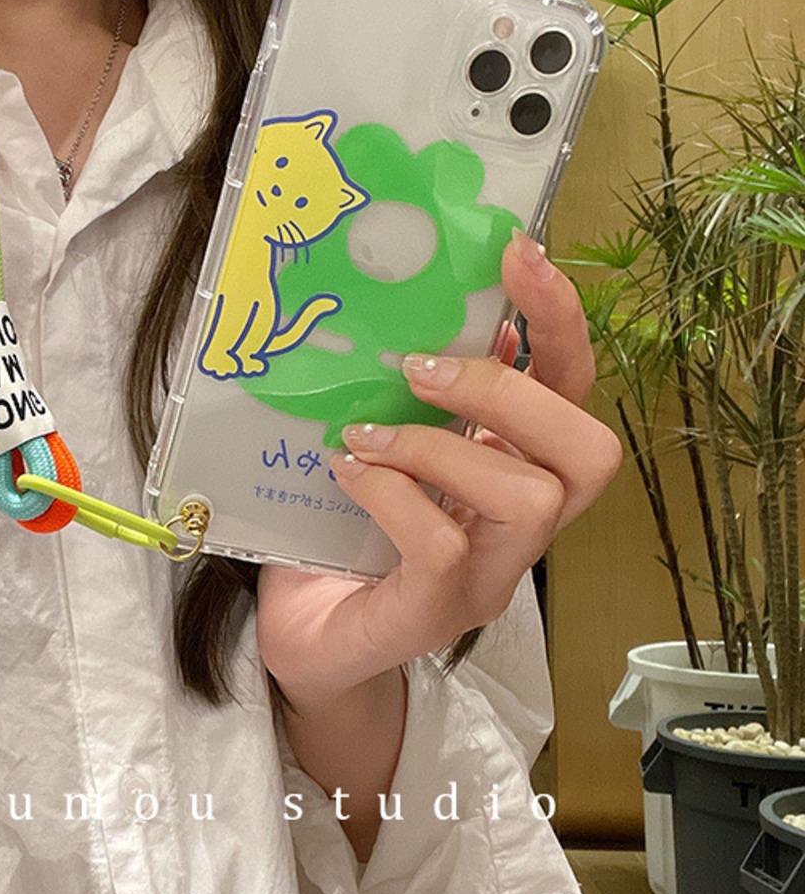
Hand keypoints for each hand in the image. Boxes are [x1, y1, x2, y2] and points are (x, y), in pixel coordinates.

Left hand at [256, 229, 621, 705]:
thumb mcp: (373, 446)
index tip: (518, 252)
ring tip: (364, 433)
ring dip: (441, 446)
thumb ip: (398, 394)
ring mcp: (486, 576)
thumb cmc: (337, 537)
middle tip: (421, 368)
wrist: (303, 641)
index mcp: (508, 468)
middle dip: (510, 390)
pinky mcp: (436, 612)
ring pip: (529, 498)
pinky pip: (441, 543)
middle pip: (589, 452)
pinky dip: (391, 494)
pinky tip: (346, 471)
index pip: (570, 390)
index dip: (559, 321)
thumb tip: (395, 306)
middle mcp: (516, 527)